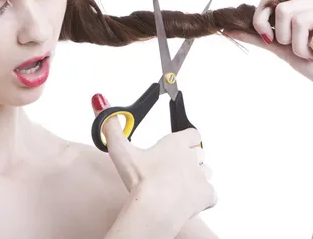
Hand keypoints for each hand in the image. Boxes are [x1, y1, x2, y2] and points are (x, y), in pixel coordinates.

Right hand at [91, 93, 216, 219]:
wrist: (155, 208)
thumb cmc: (141, 180)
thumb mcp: (121, 150)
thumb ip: (112, 128)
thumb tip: (101, 104)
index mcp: (176, 144)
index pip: (193, 133)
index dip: (186, 137)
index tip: (178, 143)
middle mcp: (193, 157)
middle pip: (200, 152)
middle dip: (190, 157)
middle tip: (173, 167)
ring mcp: (202, 177)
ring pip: (207, 171)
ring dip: (198, 175)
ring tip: (181, 182)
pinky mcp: (207, 195)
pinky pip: (212, 194)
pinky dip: (204, 196)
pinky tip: (190, 198)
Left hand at [224, 0, 312, 96]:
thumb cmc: (312, 65)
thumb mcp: (279, 49)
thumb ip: (256, 37)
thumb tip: (227, 29)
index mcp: (298, 6)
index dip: (262, 19)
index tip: (268, 39)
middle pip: (284, 9)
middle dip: (283, 37)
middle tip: (295, 49)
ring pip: (301, 19)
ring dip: (300, 46)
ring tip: (310, 54)